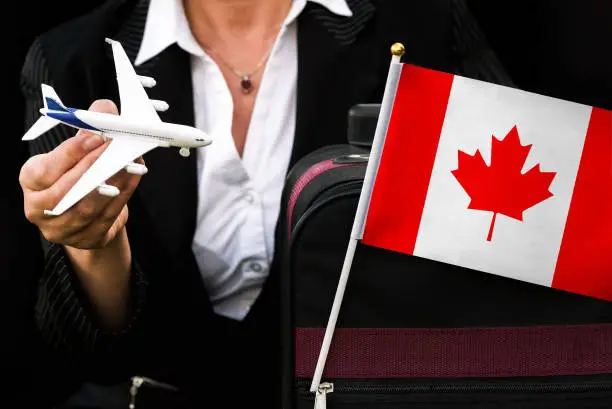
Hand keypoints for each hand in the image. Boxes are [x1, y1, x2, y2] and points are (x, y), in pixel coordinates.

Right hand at [20, 100, 143, 248]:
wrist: (85, 215)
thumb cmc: (76, 176)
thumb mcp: (73, 153)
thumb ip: (86, 131)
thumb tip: (104, 109)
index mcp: (31, 182)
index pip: (45, 170)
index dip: (71, 153)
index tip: (95, 135)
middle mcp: (40, 208)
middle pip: (67, 190)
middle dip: (94, 166)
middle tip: (116, 146)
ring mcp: (63, 228)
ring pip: (88, 206)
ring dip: (112, 181)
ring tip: (129, 162)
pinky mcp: (87, 238)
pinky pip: (108, 215)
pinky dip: (123, 193)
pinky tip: (134, 175)